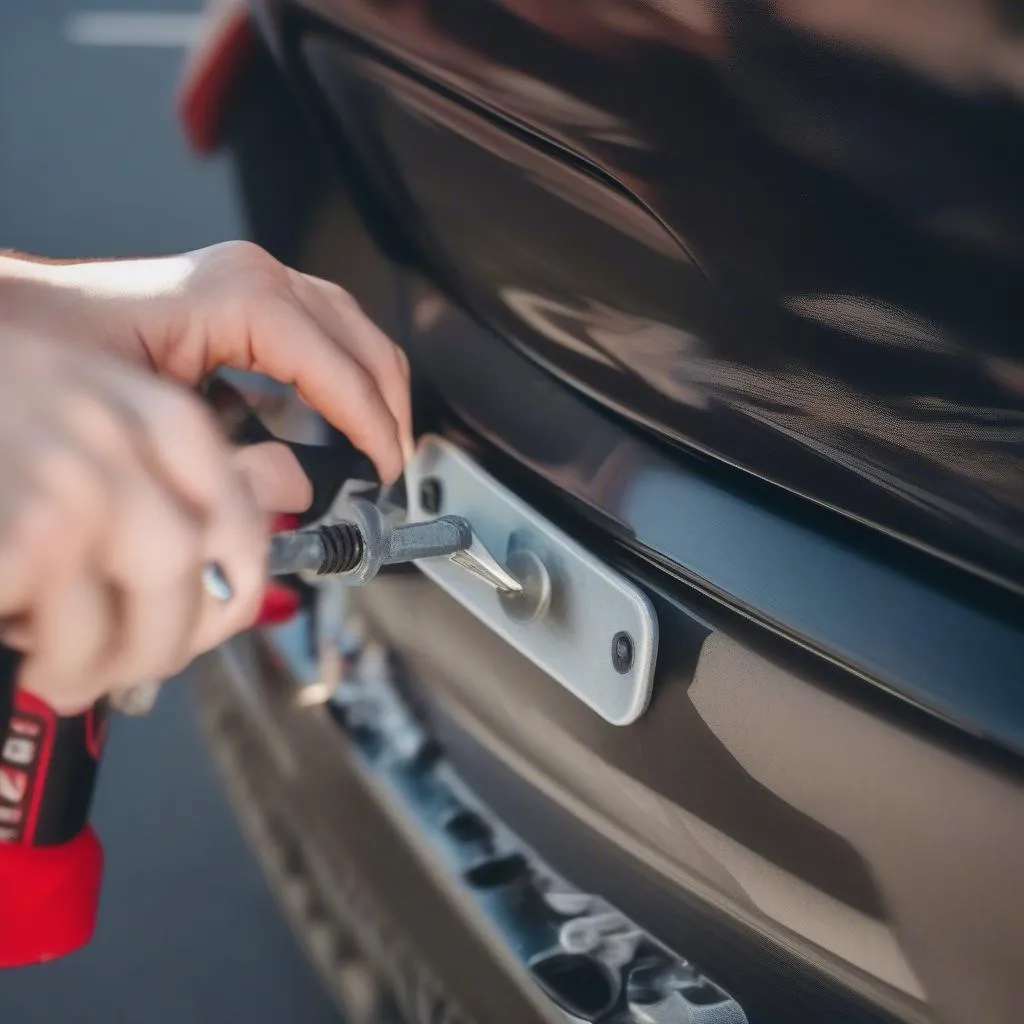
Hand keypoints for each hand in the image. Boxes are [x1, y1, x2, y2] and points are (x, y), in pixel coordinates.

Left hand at [0, 241, 413, 491]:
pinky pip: (327, 334)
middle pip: (364, 343)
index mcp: (242, 296)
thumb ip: (237, 458)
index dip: (374, 426)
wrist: (28, 320)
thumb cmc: (69, 355)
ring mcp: (258, 280)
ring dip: (375, 392)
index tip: (386, 472)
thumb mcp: (154, 419)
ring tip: (379, 449)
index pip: (342, 367)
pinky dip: (346, 377)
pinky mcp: (252, 297)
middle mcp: (258, 276)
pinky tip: (341, 419)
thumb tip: (301, 489)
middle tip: (393, 469)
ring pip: (355, 334)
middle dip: (389, 411)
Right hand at [0, 331, 271, 713]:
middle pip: (203, 578)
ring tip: (67, 666)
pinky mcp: (28, 535)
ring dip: (110, 664)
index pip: (245, 521)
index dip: (240, 587)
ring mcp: (75, 486)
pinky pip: (76, 640)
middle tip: (133, 662)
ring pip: (151, 620)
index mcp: (157, 413)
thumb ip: (190, 462)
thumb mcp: (97, 423)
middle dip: (173, 640)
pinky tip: (25, 643)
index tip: (219, 618)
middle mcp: (125, 440)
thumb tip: (287, 486)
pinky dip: (59, 666)